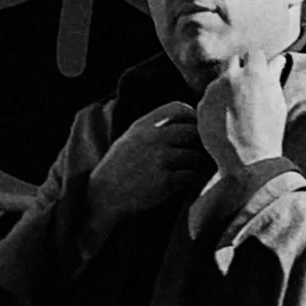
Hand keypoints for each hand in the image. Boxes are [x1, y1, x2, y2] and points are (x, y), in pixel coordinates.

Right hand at [84, 103, 208, 244]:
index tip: (196, 130)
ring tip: (199, 170)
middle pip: (192, 131)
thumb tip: (182, 121)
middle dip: (201, 143)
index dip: (192, 117)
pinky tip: (191, 184)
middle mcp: (152, 138)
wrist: (102, 198)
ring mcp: (159, 159)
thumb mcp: (129, 139)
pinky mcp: (165, 181)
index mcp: (143, 126)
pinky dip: (195, 180)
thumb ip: (151, 128)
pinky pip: (192, 176)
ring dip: (200, 164)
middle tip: (204, 153)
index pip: (178, 108)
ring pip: (196, 155)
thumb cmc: (117, 169)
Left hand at [196, 49, 289, 184]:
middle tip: (247, 91)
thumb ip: (273, 76)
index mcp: (254, 73)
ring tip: (236, 111)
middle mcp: (232, 77)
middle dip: (240, 71)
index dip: (256, 64)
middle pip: (234, 61)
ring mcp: (214, 91)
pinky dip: (215, 105)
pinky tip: (224, 121)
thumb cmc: (269, 131)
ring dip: (226, 89)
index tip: (258, 75)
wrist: (247, 161)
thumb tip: (277, 58)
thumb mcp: (276, 101)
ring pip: (219, 81)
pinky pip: (208, 99)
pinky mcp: (202, 106)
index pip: (253, 53)